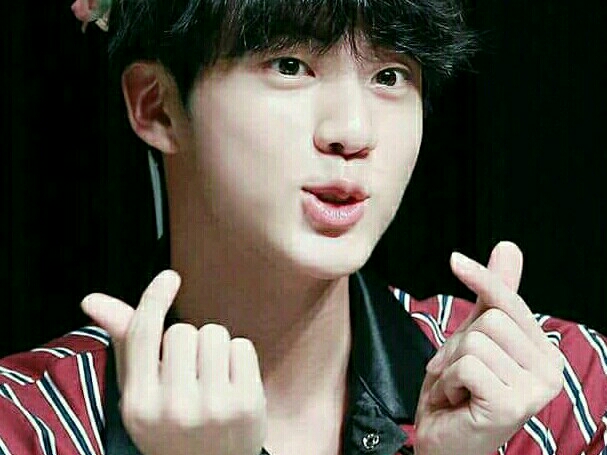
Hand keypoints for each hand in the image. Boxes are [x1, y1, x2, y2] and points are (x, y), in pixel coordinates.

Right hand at [81, 270, 266, 454]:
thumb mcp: (141, 392)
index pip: (143, 334)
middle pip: (183, 331)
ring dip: (214, 347)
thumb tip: (92, 299)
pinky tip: (232, 384)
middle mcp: (174, 408)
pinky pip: (242, 346)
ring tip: (211, 377)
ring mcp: (213, 407)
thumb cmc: (172, 422)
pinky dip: (238, 357)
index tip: (170, 277)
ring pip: (214, 334)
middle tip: (190, 372)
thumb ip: (125, 343)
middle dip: (188, 342)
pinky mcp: (247, 404)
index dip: (155, 298)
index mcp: (139, 404)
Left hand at [414, 242, 564, 454]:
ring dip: (450, 365)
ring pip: (475, 341)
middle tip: (456, 373)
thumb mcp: (473, 336)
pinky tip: (456, 401)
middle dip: (457, 344)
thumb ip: (493, 298)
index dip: (481, 279)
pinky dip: (447, 382)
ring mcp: (534, 390)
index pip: (509, 302)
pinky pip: (466, 366)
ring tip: (457, 388)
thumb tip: (508, 247)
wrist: (444, 442)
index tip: (454, 260)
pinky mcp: (512, 404)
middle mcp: (549, 371)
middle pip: (488, 320)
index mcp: (542, 352)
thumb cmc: (460, 391)